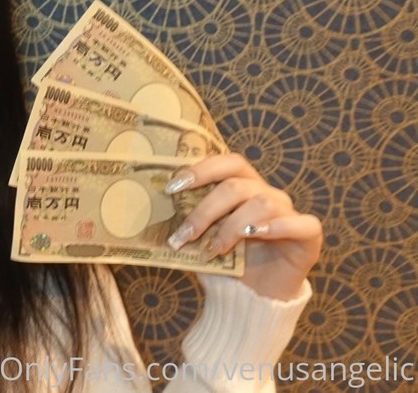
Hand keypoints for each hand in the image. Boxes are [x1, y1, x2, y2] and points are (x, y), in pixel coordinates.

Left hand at [164, 153, 321, 299]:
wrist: (252, 298)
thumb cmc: (224, 264)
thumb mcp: (201, 240)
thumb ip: (188, 223)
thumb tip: (154, 213)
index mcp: (242, 187)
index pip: (228, 163)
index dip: (201, 170)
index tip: (172, 188)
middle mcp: (267, 194)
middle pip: (237, 186)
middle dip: (205, 210)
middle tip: (184, 235)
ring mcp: (289, 213)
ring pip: (263, 203)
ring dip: (232, 226)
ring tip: (214, 249)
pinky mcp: (307, 237)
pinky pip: (302, 223)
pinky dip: (277, 227)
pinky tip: (254, 236)